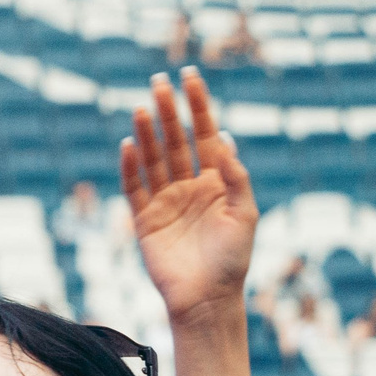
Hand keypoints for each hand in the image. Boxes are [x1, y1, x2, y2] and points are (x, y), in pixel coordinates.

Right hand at [120, 68, 257, 333]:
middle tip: (158, 83)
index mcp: (217, 182)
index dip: (199, 106)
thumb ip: (236, 177)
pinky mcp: (144, 220)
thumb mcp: (246, 214)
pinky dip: (131, 166)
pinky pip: (135, 187)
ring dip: (148, 132)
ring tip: (142, 106)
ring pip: (154, 159)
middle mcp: (189, 186)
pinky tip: (130, 144)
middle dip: (169, 111)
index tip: (190, 77)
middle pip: (176, 141)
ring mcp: (165, 202)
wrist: (206, 299)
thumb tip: (226, 139)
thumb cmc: (232, 260)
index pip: (206, 134)